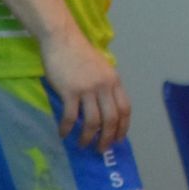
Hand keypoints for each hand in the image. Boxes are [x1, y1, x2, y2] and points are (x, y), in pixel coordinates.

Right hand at [38, 29, 130, 150]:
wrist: (63, 39)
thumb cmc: (80, 54)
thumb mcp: (101, 68)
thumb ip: (106, 86)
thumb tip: (105, 108)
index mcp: (114, 80)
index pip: (125, 108)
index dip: (123, 127)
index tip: (119, 139)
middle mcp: (105, 86)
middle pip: (111, 118)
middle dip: (107, 137)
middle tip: (101, 149)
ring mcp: (88, 89)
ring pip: (93, 121)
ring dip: (88, 137)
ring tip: (82, 145)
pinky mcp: (70, 91)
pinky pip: (71, 116)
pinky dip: (67, 128)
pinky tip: (63, 134)